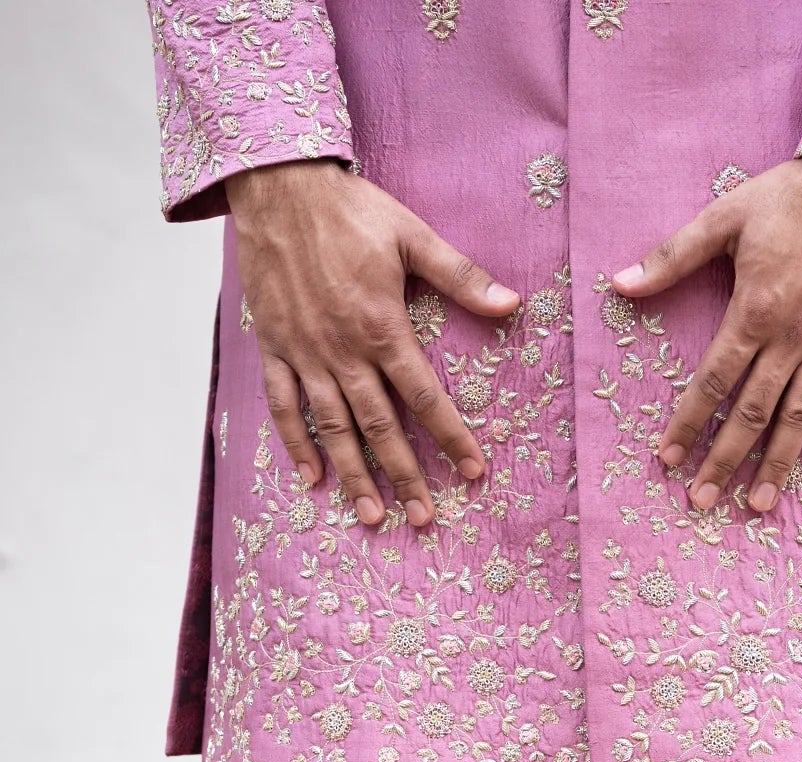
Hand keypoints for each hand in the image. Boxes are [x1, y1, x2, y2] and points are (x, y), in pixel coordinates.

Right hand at [225, 161, 519, 527]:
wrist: (278, 186)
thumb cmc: (349, 209)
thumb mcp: (412, 235)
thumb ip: (460, 276)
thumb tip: (511, 302)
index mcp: (382, 327)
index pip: (425, 397)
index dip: (451, 437)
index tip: (473, 472)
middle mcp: (343, 351)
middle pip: (380, 428)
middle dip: (405, 477)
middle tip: (424, 519)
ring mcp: (305, 353)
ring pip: (333, 428)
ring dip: (355, 476)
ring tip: (374, 517)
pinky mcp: (275, 347)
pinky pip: (284, 406)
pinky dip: (297, 444)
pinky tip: (313, 479)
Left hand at [612, 158, 801, 511]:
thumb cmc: (790, 195)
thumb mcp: (724, 216)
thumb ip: (672, 256)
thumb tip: (619, 284)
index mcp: (754, 310)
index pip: (714, 381)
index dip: (688, 423)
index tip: (667, 458)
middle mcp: (793, 336)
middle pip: (753, 412)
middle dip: (724, 460)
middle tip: (701, 501)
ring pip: (800, 417)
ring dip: (777, 464)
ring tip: (756, 504)